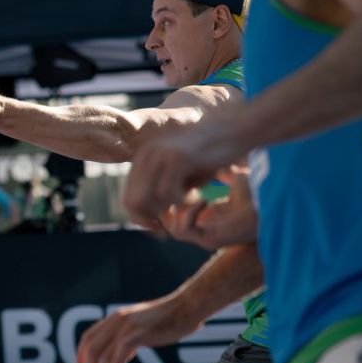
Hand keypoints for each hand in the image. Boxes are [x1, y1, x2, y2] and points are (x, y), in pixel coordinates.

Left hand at [74, 296, 199, 362]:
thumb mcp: (142, 330)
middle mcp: (116, 320)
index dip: (81, 357)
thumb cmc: (169, 320)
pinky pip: (118, 355)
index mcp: (115, 318)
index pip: (89, 337)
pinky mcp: (138, 333)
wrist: (188, 307)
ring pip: (103, 355)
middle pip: (91, 348)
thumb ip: (127, 343)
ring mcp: (126, 326)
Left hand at [123, 118, 245, 230]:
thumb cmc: (209, 156)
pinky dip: (183, 202)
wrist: (234, 131)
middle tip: (173, 227)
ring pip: (149, 200)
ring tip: (191, 201)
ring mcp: (160, 154)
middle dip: (151, 221)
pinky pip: (169, 194)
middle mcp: (146, 154)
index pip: (127, 199)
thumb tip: (145, 220)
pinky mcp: (178, 158)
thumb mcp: (180, 174)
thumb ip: (160, 191)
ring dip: (171, 210)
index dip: (142, 220)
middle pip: (132, 203)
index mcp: (143, 158)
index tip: (161, 231)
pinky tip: (198, 194)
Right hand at [160, 166, 258, 248]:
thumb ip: (224, 173)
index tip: (178, 181)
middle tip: (179, 186)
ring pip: (173, 229)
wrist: (268, 204)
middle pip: (169, 224)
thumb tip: (217, 160)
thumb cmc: (257, 192)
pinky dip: (188, 213)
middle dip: (170, 205)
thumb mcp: (235, 178)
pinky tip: (203, 199)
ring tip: (192, 193)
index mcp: (209, 217)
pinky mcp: (209, 241)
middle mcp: (205, 230)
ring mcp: (205, 237)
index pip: (178, 214)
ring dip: (178, 209)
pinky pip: (183, 230)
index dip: (174, 198)